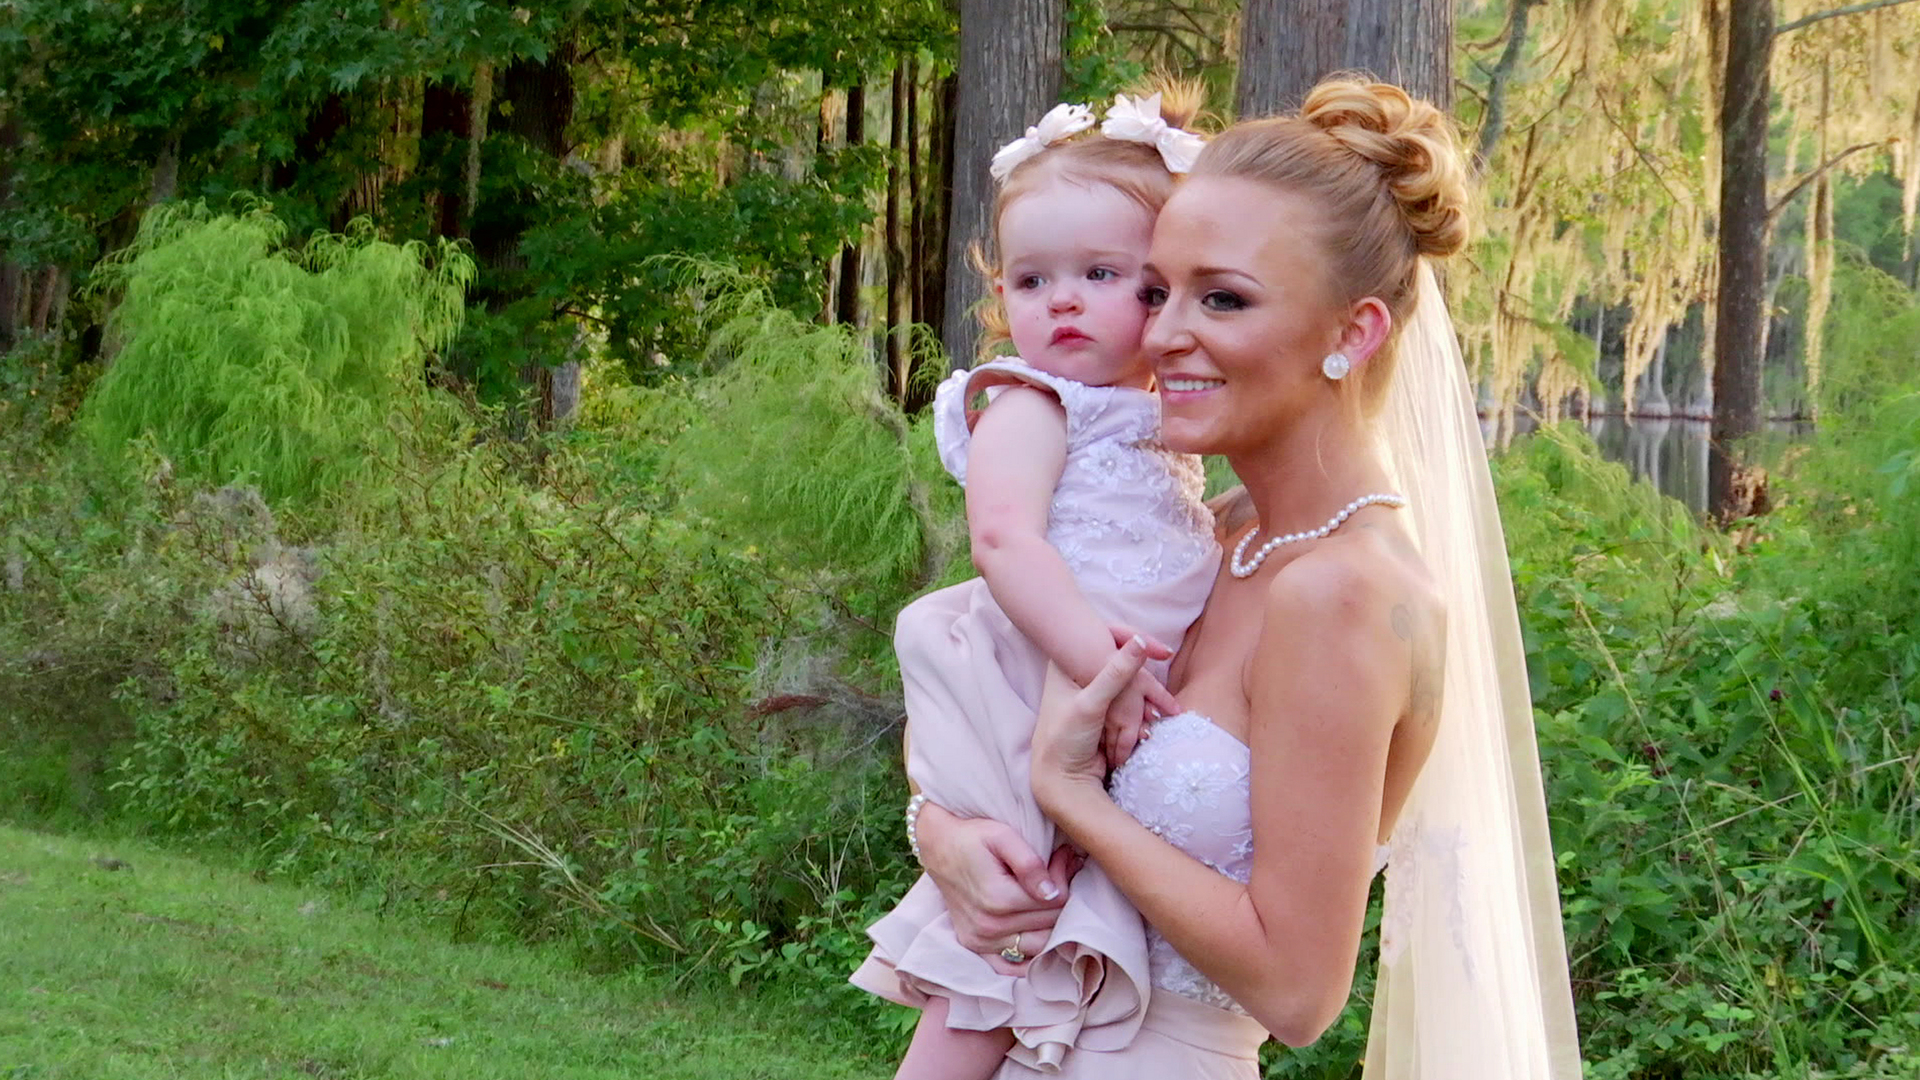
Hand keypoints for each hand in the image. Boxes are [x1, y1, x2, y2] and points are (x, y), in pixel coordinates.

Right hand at [915, 802, 1077, 973]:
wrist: (939, 845)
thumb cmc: (973, 837)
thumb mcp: (1002, 836)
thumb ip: (1030, 864)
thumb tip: (1054, 893)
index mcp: (998, 899)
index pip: (1055, 901)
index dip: (1064, 877)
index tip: (1062, 858)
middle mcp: (989, 927)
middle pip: (1050, 924)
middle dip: (1062, 897)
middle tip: (1059, 871)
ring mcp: (980, 941)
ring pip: (1039, 945)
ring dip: (1051, 923)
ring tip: (1047, 895)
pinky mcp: (975, 946)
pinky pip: (1010, 966)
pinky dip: (1029, 956)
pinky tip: (1037, 934)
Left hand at [1034, 636, 1168, 808]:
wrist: (1060, 781)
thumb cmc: (1063, 740)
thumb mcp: (1090, 704)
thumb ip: (1116, 672)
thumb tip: (1142, 640)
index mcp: (1066, 663)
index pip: (1108, 640)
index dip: (1137, 644)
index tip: (1165, 652)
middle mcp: (1078, 675)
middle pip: (1123, 669)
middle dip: (1146, 690)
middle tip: (1170, 698)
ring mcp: (1092, 696)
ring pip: (1129, 691)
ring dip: (1144, 708)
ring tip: (1158, 722)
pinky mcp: (1103, 716)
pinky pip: (1129, 710)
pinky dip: (1140, 720)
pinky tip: (1147, 732)